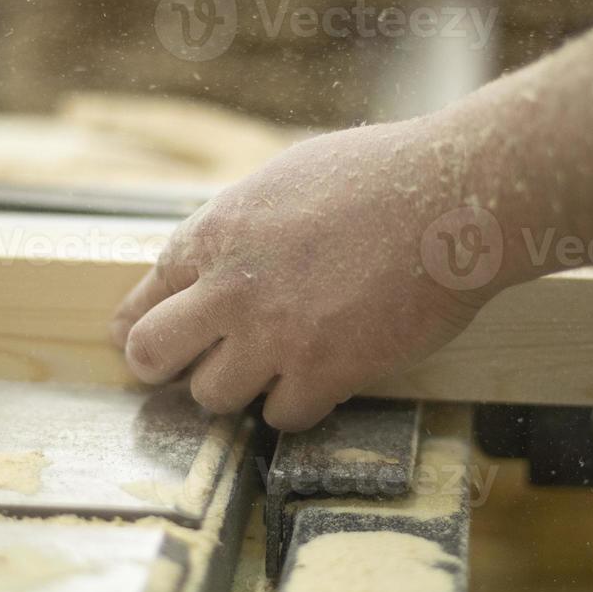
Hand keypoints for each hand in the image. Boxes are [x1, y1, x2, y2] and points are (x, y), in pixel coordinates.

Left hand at [110, 115, 510, 429]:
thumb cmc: (383, 175)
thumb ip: (240, 227)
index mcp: (218, 230)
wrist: (454, 197)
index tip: (138, 339)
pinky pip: (281, 417)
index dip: (140, 322)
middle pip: (151, 354)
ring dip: (238, 388)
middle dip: (162, 366)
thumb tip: (217, 258)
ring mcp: (275, 334)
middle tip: (186, 370)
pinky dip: (297, 405)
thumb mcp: (286, 178)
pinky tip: (318, 381)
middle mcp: (231, 287)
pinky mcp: (324, 372)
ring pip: (212, 396)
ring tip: (270, 369)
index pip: (146, 294)